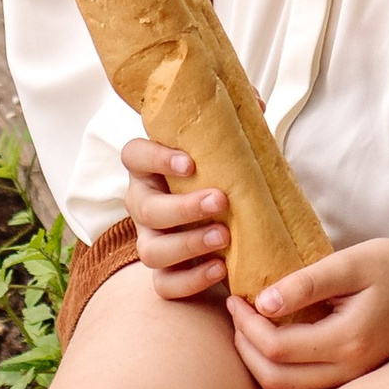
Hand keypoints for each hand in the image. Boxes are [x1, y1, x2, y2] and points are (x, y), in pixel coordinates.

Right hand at [123, 138, 230, 300]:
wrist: (234, 230)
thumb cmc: (223, 180)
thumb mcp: (230, 152)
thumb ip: (237, 124)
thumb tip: (255, 103)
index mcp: (151, 170)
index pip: (134, 155)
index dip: (155, 158)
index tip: (190, 162)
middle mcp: (143, 206)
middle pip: (143, 208)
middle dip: (181, 207)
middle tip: (220, 200)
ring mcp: (151, 242)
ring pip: (150, 251)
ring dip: (187, 244)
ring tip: (224, 237)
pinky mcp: (165, 277)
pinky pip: (165, 285)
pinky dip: (191, 280)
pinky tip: (220, 269)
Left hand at [227, 231, 388, 388]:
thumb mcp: (352, 262)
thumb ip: (307, 282)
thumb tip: (263, 301)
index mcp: (348, 341)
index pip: (277, 348)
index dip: (246, 326)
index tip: (236, 298)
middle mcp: (350, 371)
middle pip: (275, 381)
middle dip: (245, 348)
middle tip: (237, 315)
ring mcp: (353, 382)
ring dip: (259, 367)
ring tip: (251, 329)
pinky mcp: (353, 382)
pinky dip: (279, 377)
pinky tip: (275, 346)